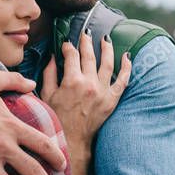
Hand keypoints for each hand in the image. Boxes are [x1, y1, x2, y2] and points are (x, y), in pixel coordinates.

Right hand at [41, 32, 131, 151]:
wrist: (72, 141)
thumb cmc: (56, 119)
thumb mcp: (47, 95)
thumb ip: (49, 73)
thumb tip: (53, 56)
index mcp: (71, 81)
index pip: (71, 55)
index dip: (68, 46)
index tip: (66, 44)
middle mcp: (89, 83)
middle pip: (89, 55)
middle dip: (86, 42)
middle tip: (86, 33)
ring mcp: (102, 91)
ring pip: (107, 63)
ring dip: (107, 49)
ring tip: (106, 39)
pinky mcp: (112, 100)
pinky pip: (123, 80)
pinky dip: (127, 67)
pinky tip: (127, 56)